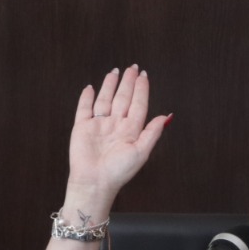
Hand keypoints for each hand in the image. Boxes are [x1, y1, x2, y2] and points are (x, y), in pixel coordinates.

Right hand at [64, 66, 169, 209]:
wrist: (95, 182)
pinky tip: (90, 88)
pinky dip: (86, 98)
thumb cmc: (119, 171)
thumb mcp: (141, 152)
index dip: (141, 90)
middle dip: (128, 83)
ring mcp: (99, 125)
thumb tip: (166, 116)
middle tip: (133, 68)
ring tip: (115, 72)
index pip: (138, 104)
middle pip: (123, 98)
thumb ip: (152, 133)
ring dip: (110, 86)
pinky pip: (84, 109)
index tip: (144, 76)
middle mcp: (115, 125)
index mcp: (130, 130)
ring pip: (105, 100)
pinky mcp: (82, 128)